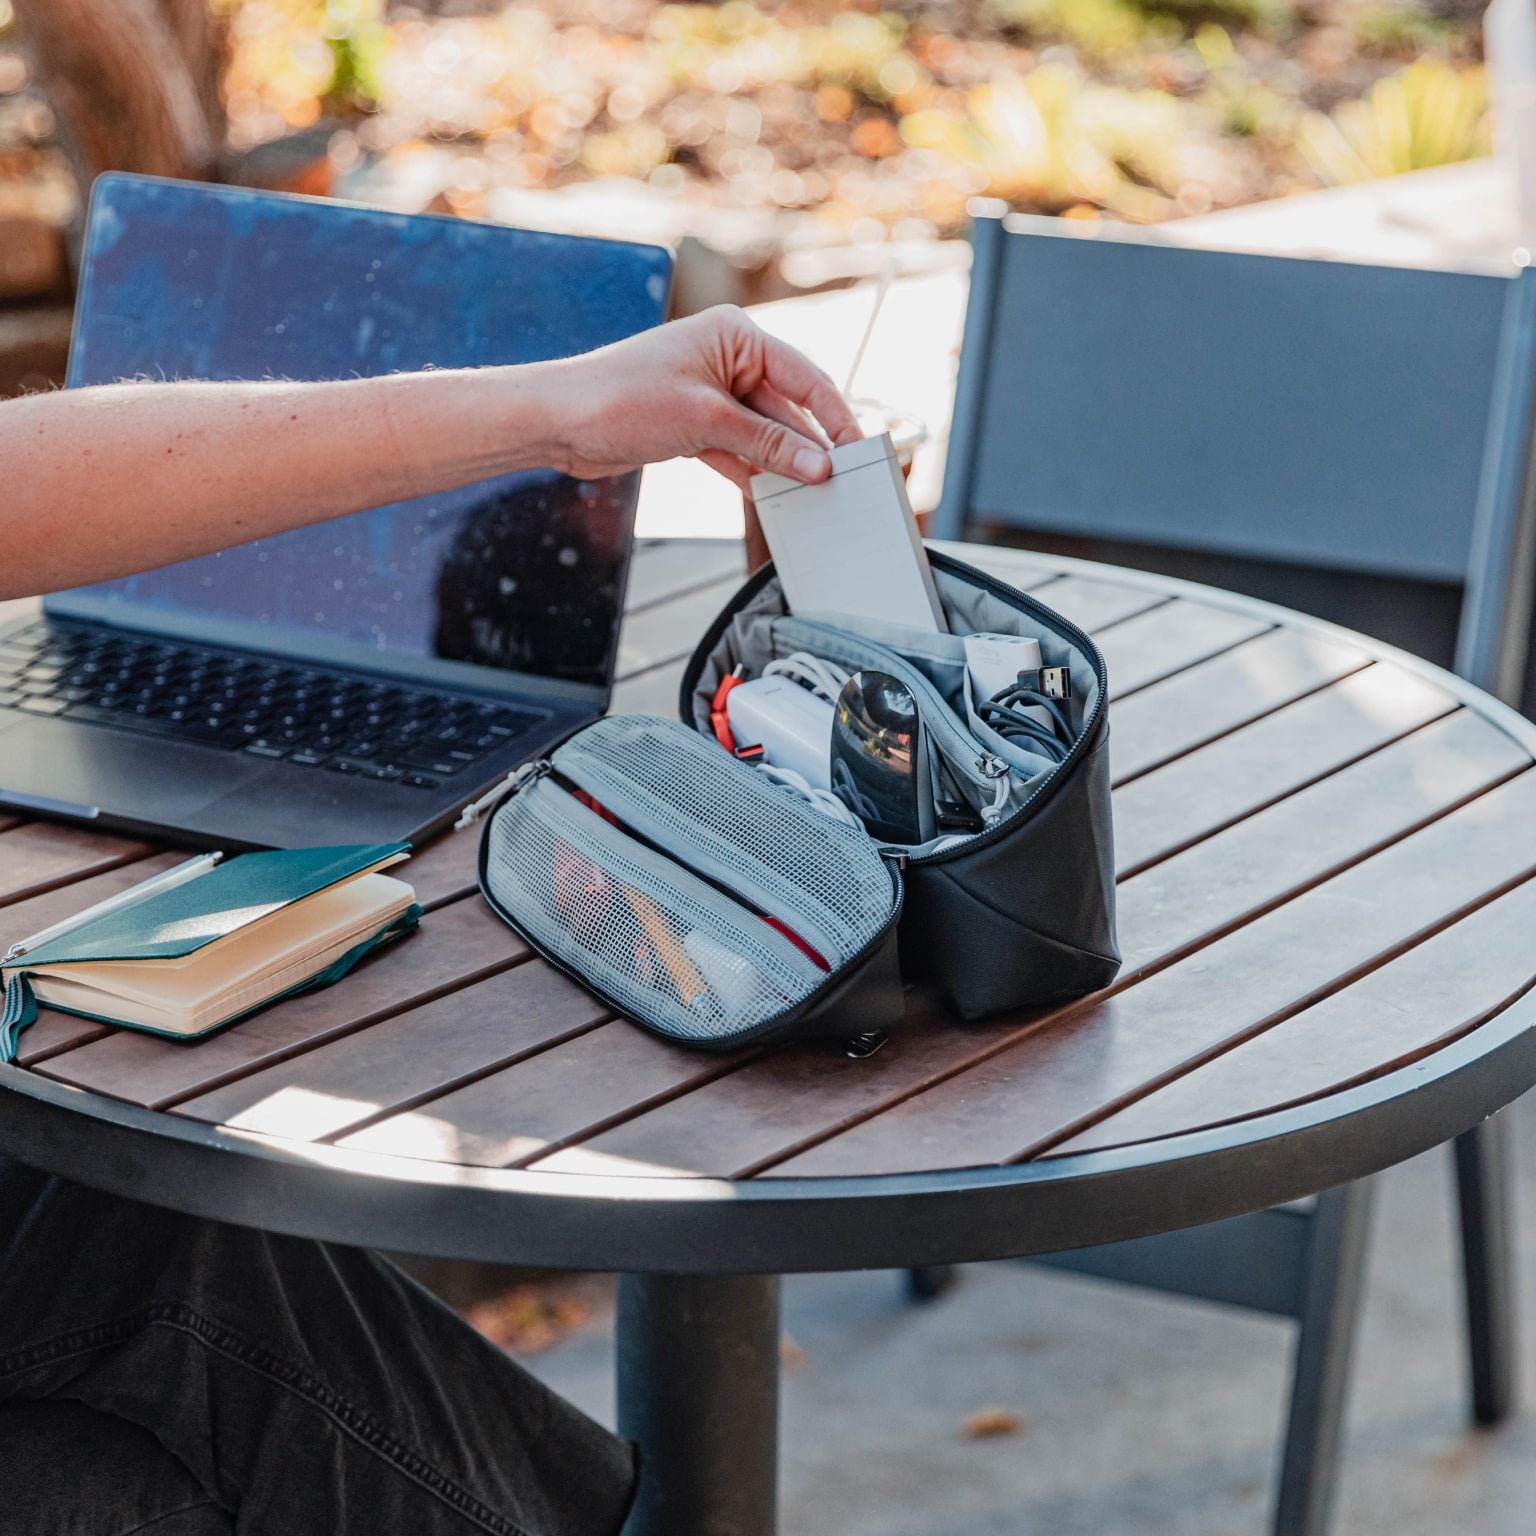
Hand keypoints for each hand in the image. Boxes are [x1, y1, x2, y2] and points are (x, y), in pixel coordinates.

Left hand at [543, 305, 863, 491]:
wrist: (558, 421)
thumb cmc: (619, 398)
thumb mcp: (705, 421)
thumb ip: (766, 443)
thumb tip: (817, 464)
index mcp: (735, 336)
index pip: (804, 377)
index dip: (835, 416)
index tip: (859, 451)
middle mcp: (727, 359)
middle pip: (787, 407)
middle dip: (810, 445)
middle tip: (841, 482)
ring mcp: (710, 394)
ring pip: (763, 433)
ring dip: (783, 463)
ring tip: (812, 495)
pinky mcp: (693, 426)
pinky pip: (738, 450)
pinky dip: (753, 471)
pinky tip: (773, 495)